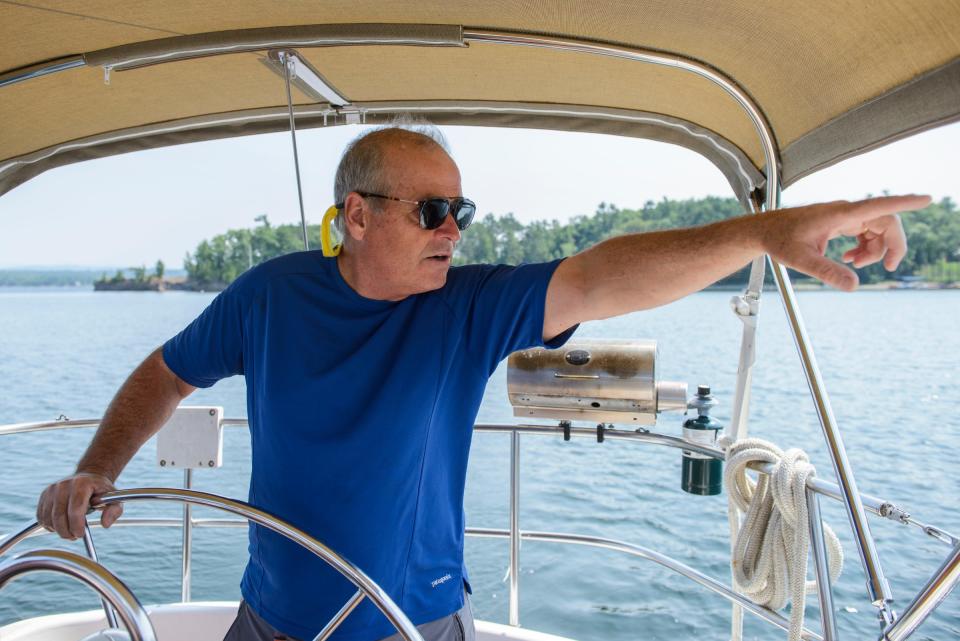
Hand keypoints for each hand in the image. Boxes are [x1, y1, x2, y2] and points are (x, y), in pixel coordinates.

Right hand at [36, 472, 122, 539]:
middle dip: (67, 531)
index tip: (81, 534)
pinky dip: (50, 526)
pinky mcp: (44, 496)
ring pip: (49, 518)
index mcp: (81, 483)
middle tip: (75, 536)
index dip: (77, 525)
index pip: (75, 508)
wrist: (88, 477)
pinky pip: (42, 517)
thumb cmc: (101, 490)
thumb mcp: (114, 498)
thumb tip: (105, 524)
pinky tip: (61, 525)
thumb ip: (114, 511)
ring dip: (58, 530)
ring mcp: (51, 489)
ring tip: (70, 530)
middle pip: (59, 516)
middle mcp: (63, 485)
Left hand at [761, 195, 930, 290]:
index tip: (927, 199)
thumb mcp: (800, 260)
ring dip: (875, 249)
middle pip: (885, 221)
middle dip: (893, 244)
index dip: (905, 202)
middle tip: (890, 267)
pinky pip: (865, 232)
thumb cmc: (779, 240)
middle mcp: (845, 211)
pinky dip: (864, 247)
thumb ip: (826, 272)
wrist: (764, 231)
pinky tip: (849, 259)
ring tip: (855, 264)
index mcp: (840, 214)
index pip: (879, 205)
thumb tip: (854, 286)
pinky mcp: (840, 222)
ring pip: (876, 228)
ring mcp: (844, 216)